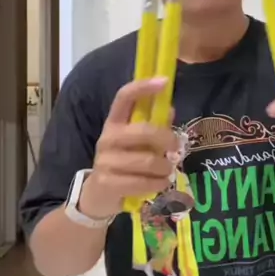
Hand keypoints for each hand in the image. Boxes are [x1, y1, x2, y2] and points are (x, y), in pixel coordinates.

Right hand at [79, 78, 176, 218]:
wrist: (97, 194)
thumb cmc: (122, 163)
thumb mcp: (135, 143)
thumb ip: (152, 126)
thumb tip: (170, 107)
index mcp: (114, 123)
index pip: (124, 97)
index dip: (143, 87)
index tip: (164, 81)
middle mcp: (108, 138)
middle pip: (143, 130)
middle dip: (167, 139)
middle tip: (176, 148)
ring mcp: (105, 161)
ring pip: (147, 160)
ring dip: (164, 167)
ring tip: (168, 170)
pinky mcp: (107, 183)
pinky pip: (142, 182)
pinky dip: (157, 183)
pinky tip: (160, 183)